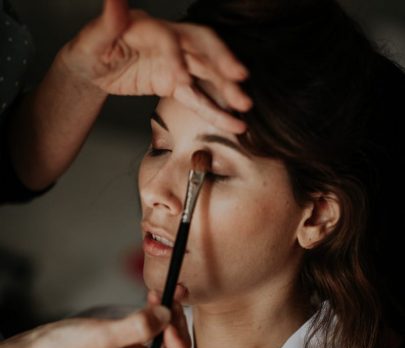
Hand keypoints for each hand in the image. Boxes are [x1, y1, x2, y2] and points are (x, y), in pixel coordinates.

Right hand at [0, 304, 190, 347]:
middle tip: (171, 297)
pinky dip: (156, 314)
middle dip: (178, 324)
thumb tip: (168, 315)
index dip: (182, 347)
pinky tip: (150, 299)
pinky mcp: (127, 344)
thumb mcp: (102, 337)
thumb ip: (137, 328)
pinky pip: (151, 330)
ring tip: (161, 293)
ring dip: (169, 315)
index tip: (169, 323)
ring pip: (167, 338)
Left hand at [60, 0, 251, 132]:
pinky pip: (198, 99)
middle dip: (221, 60)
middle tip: (239, 76)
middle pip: (201, 46)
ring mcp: (175, 64)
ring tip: (244, 105)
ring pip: (206, 74)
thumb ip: (108, 21)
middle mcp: (168, 42)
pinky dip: (215, 111)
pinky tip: (232, 123)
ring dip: (226, 89)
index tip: (181, 78)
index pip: (168, 38)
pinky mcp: (175, 84)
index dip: (175, 56)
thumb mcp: (92, 38)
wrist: (92, 69)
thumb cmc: (90, 50)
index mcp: (148, 27)